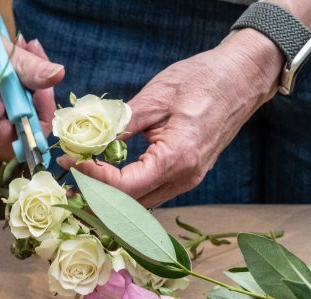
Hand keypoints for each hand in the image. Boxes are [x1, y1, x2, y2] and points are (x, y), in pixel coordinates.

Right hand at [0, 0, 63, 161]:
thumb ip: (26, 68)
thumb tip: (57, 76)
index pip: (19, 140)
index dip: (38, 116)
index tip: (43, 86)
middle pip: (21, 121)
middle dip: (35, 89)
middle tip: (35, 56)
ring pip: (14, 104)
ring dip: (26, 77)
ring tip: (23, 46)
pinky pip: (3, 92)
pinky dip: (13, 73)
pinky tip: (13, 49)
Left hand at [57, 29, 282, 207]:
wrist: (242, 79)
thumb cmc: (203, 81)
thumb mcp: (156, 97)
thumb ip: (122, 124)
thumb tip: (90, 142)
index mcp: (176, 159)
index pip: (124, 187)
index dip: (92, 179)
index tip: (70, 163)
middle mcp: (183, 179)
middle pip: (130, 206)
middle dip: (95, 199)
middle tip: (68, 186)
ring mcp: (187, 181)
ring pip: (140, 206)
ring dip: (109, 201)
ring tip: (82, 187)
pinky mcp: (186, 177)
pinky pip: (150, 195)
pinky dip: (126, 195)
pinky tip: (108, 183)